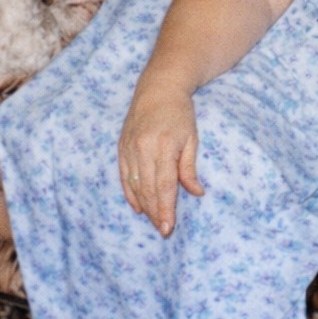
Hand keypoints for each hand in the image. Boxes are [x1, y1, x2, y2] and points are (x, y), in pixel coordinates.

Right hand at [118, 80, 204, 235]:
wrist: (158, 88)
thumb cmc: (180, 113)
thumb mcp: (192, 138)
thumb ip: (189, 167)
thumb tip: (196, 193)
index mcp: (164, 146)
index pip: (164, 185)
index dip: (166, 208)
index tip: (168, 227)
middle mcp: (143, 148)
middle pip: (148, 189)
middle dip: (156, 212)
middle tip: (163, 230)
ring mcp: (129, 148)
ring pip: (135, 185)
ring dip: (144, 206)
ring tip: (154, 221)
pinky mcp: (121, 147)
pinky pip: (124, 176)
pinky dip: (130, 193)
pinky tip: (138, 207)